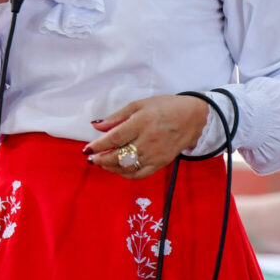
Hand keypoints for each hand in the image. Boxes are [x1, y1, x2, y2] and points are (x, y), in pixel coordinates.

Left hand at [82, 95, 209, 179]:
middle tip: (92, 159)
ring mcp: (155, 154)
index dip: (98, 146)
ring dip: (111, 167)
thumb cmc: (165, 107)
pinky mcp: (161, 163)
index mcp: (141, 123)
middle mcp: (147, 141)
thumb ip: (117, 117)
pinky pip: (140, 174)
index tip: (87, 150)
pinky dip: (126, 175)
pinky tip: (118, 170)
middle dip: (101, 159)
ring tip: (102, 163)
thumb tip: (97, 126)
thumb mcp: (140, 104)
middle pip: (119, 156)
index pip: (114, 138)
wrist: (192, 117)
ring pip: (127, 167)